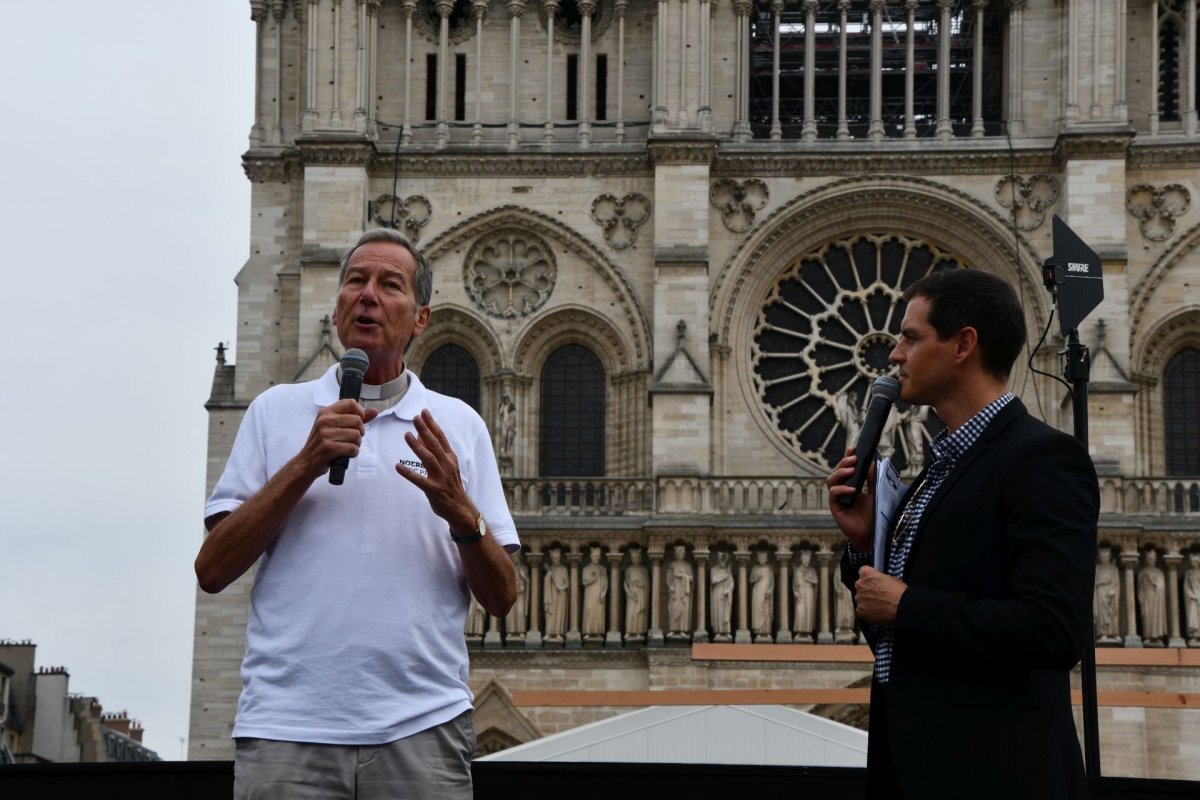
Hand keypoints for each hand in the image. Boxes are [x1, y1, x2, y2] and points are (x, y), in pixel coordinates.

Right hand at [299, 399, 378, 479]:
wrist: (306, 462)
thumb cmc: (322, 443)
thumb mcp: (335, 426)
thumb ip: (356, 417)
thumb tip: (375, 411)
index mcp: (326, 412)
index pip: (351, 403)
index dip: (360, 413)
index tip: (356, 423)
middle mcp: (324, 420)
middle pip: (358, 421)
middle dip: (359, 432)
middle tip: (351, 439)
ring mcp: (325, 434)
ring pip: (356, 435)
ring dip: (356, 444)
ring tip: (347, 447)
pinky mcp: (328, 447)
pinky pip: (353, 448)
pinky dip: (353, 453)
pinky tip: (346, 454)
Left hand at [396, 409, 475, 533]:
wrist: (460, 508)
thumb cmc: (450, 485)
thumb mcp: (446, 466)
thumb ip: (434, 452)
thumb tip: (419, 436)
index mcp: (450, 458)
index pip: (441, 437)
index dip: (432, 424)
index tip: (424, 412)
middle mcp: (447, 465)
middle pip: (434, 444)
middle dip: (425, 430)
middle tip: (415, 418)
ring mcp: (441, 477)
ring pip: (428, 459)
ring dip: (417, 447)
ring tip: (407, 435)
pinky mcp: (434, 490)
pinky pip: (419, 480)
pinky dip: (408, 473)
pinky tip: (398, 466)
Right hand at [826, 447, 874, 551]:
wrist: (872, 534)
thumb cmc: (873, 514)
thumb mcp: (876, 493)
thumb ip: (872, 479)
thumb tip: (872, 463)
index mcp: (851, 483)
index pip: (846, 467)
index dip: (847, 457)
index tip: (853, 448)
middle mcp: (842, 489)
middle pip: (837, 471)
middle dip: (844, 462)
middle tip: (854, 459)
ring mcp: (838, 497)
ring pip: (832, 480)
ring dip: (841, 473)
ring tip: (852, 470)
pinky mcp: (835, 507)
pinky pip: (833, 494)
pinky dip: (841, 489)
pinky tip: (852, 490)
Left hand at [853, 565, 906, 624]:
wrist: (901, 606)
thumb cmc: (898, 592)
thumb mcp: (889, 577)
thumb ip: (878, 578)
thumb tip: (878, 582)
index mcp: (866, 573)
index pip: (862, 572)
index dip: (869, 578)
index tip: (873, 582)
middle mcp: (860, 584)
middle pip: (860, 587)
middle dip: (867, 591)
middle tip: (877, 596)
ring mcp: (859, 598)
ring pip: (860, 599)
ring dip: (866, 601)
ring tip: (878, 605)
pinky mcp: (860, 610)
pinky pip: (861, 611)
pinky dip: (867, 612)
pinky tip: (876, 612)